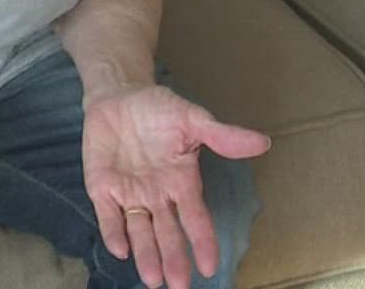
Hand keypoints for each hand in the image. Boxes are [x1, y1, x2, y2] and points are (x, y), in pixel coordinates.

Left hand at [82, 85, 271, 288]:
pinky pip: (108, 215)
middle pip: (168, 232)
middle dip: (174, 258)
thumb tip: (262, 143)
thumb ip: (222, 135)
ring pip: (140, 230)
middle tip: (179, 284)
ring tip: (153, 278)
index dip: (203, 242)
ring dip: (146, 254)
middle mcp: (158, 195)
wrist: (118, 94)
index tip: (210, 267)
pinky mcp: (102, 188)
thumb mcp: (192, 118)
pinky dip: (113, 232)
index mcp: (182, 182)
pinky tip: (119, 249)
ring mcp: (129, 194)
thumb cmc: (158, 108)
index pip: (196, 218)